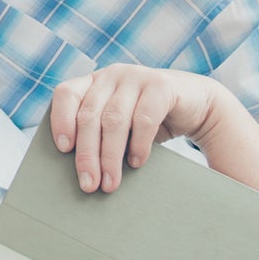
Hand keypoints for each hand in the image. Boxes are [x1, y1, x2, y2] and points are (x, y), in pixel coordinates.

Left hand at [50, 64, 221, 192]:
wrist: (197, 106)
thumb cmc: (149, 122)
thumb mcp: (120, 125)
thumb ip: (99, 136)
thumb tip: (80, 173)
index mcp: (94, 82)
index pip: (66, 94)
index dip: (60, 120)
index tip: (63, 149)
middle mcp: (112, 75)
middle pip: (89, 115)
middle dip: (87, 154)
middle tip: (88, 185)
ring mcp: (137, 76)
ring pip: (114, 120)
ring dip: (110, 156)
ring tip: (110, 183)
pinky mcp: (162, 85)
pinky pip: (144, 118)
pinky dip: (138, 145)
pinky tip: (137, 163)